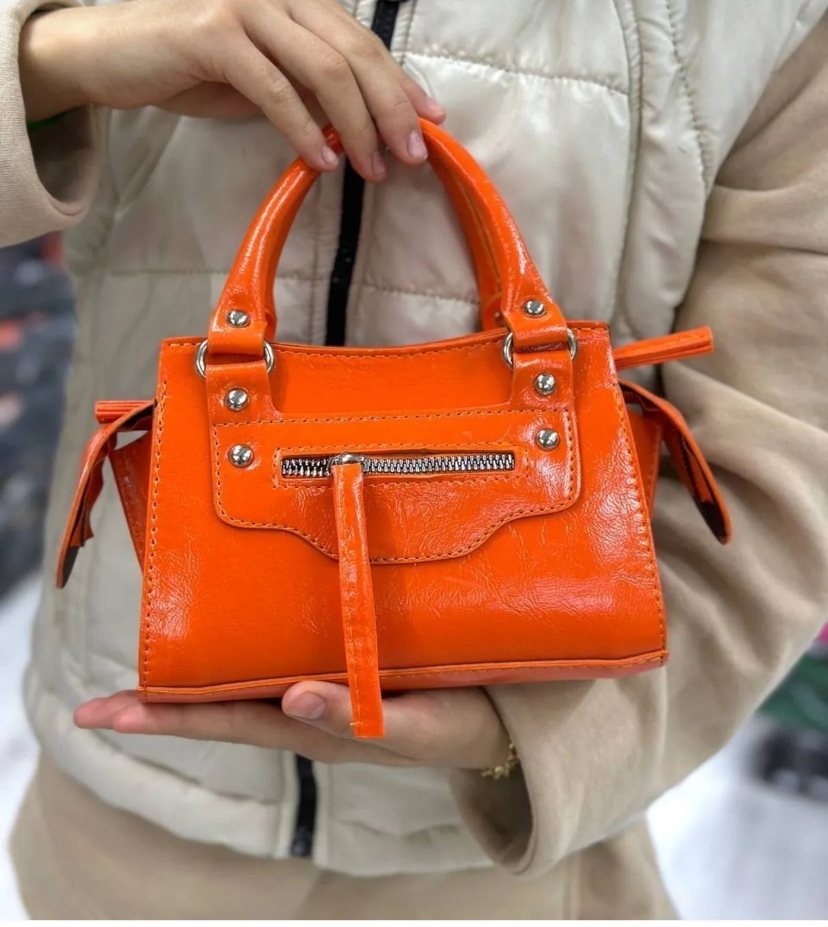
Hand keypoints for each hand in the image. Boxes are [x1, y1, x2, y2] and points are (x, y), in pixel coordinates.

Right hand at [18, 0, 444, 180]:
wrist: (113, 54)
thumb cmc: (193, 67)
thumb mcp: (267, 80)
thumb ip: (313, 92)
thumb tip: (363, 125)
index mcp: (298, 0)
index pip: (363, 42)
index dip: (402, 83)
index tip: (432, 122)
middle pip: (356, 52)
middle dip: (392, 108)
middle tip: (412, 156)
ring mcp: (246, 6)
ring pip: (324, 68)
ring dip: (357, 125)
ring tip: (372, 169)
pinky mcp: (213, 34)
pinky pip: (275, 88)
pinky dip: (305, 130)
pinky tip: (324, 163)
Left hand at [75, 682, 510, 769]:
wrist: (501, 719)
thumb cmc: (463, 722)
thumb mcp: (421, 726)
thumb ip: (362, 718)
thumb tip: (295, 697)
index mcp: (322, 725)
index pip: (233, 720)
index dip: (172, 716)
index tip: (112, 713)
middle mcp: (310, 710)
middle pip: (224, 709)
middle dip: (161, 708)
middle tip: (96, 708)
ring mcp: (323, 694)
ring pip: (245, 688)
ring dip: (190, 684)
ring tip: (139, 678)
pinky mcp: (342, 670)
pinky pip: (279, 663)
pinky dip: (240, 654)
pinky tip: (223, 635)